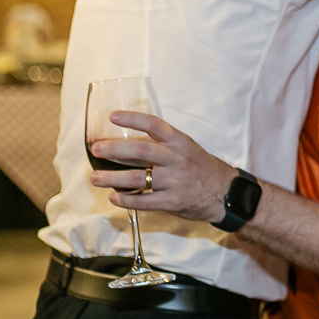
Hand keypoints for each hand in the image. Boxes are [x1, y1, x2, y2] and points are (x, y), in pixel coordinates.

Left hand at [89, 111, 237, 222]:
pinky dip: (125, 200)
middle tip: (96, 149)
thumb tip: (126, 142)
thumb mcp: (186, 148)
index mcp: (180, 142)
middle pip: (141, 152)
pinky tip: (113, 198)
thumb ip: (162, 145)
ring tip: (95, 178)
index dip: (133, 119)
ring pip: (136, 178)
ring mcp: (174, 181)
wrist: (223, 192)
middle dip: (114, 150)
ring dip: (111, 178)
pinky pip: (143, 201)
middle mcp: (176, 160)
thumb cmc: (199, 167)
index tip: (113, 116)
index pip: (154, 125)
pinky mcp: (172, 201)